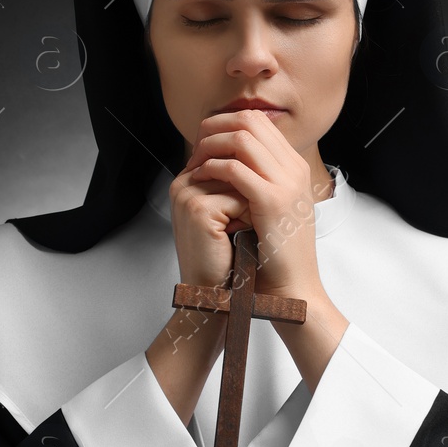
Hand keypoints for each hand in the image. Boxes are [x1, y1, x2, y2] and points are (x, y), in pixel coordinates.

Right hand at [167, 165, 250, 290]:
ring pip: (241, 180)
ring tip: (238, 231)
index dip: (249, 183)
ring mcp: (188, 194)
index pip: (230, 157)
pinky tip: (235, 237)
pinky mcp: (198, 208)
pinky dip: (247, 219)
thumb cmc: (228, 254)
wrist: (216, 291)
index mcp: (189, 178)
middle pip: (236, 165)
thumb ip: (235, 180)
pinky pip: (239, 198)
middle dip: (250, 193)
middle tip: (243, 223)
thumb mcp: (230, 209)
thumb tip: (263, 155)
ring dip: (252, 206)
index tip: (247, 210)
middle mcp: (184, 182)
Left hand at [178, 109, 329, 300]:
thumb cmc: (276, 255)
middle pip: (250, 120)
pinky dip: (212, 168)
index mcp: (295, 168)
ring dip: (211, 146)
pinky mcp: (272, 200)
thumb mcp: (272, 209)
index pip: (259, 121)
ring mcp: (286, 183)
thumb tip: (229, 163)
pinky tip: (199, 179)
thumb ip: (259, 182)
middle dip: (216, 127)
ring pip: (242, 138)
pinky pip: (235, 168)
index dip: (226, 123)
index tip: (204, 140)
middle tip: (195, 145)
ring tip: (195, 162)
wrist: (293, 288)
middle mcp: (294, 169)